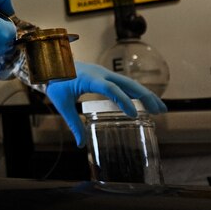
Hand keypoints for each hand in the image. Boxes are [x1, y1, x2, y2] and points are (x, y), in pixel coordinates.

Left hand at [46, 61, 167, 146]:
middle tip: (160, 111)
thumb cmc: (55, 83)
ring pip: (129, 82)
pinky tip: (146, 103)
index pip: (110, 88)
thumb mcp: (62, 104)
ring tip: (160, 109)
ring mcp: (104, 72)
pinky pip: (124, 83)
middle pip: (127, 83)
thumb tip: (80, 145)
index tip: (133, 114)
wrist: (50, 64)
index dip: (123, 100)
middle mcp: (101, 73)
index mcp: (90, 78)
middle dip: (145, 97)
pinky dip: (136, 92)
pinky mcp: (105, 75)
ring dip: (145, 94)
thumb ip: (72, 123)